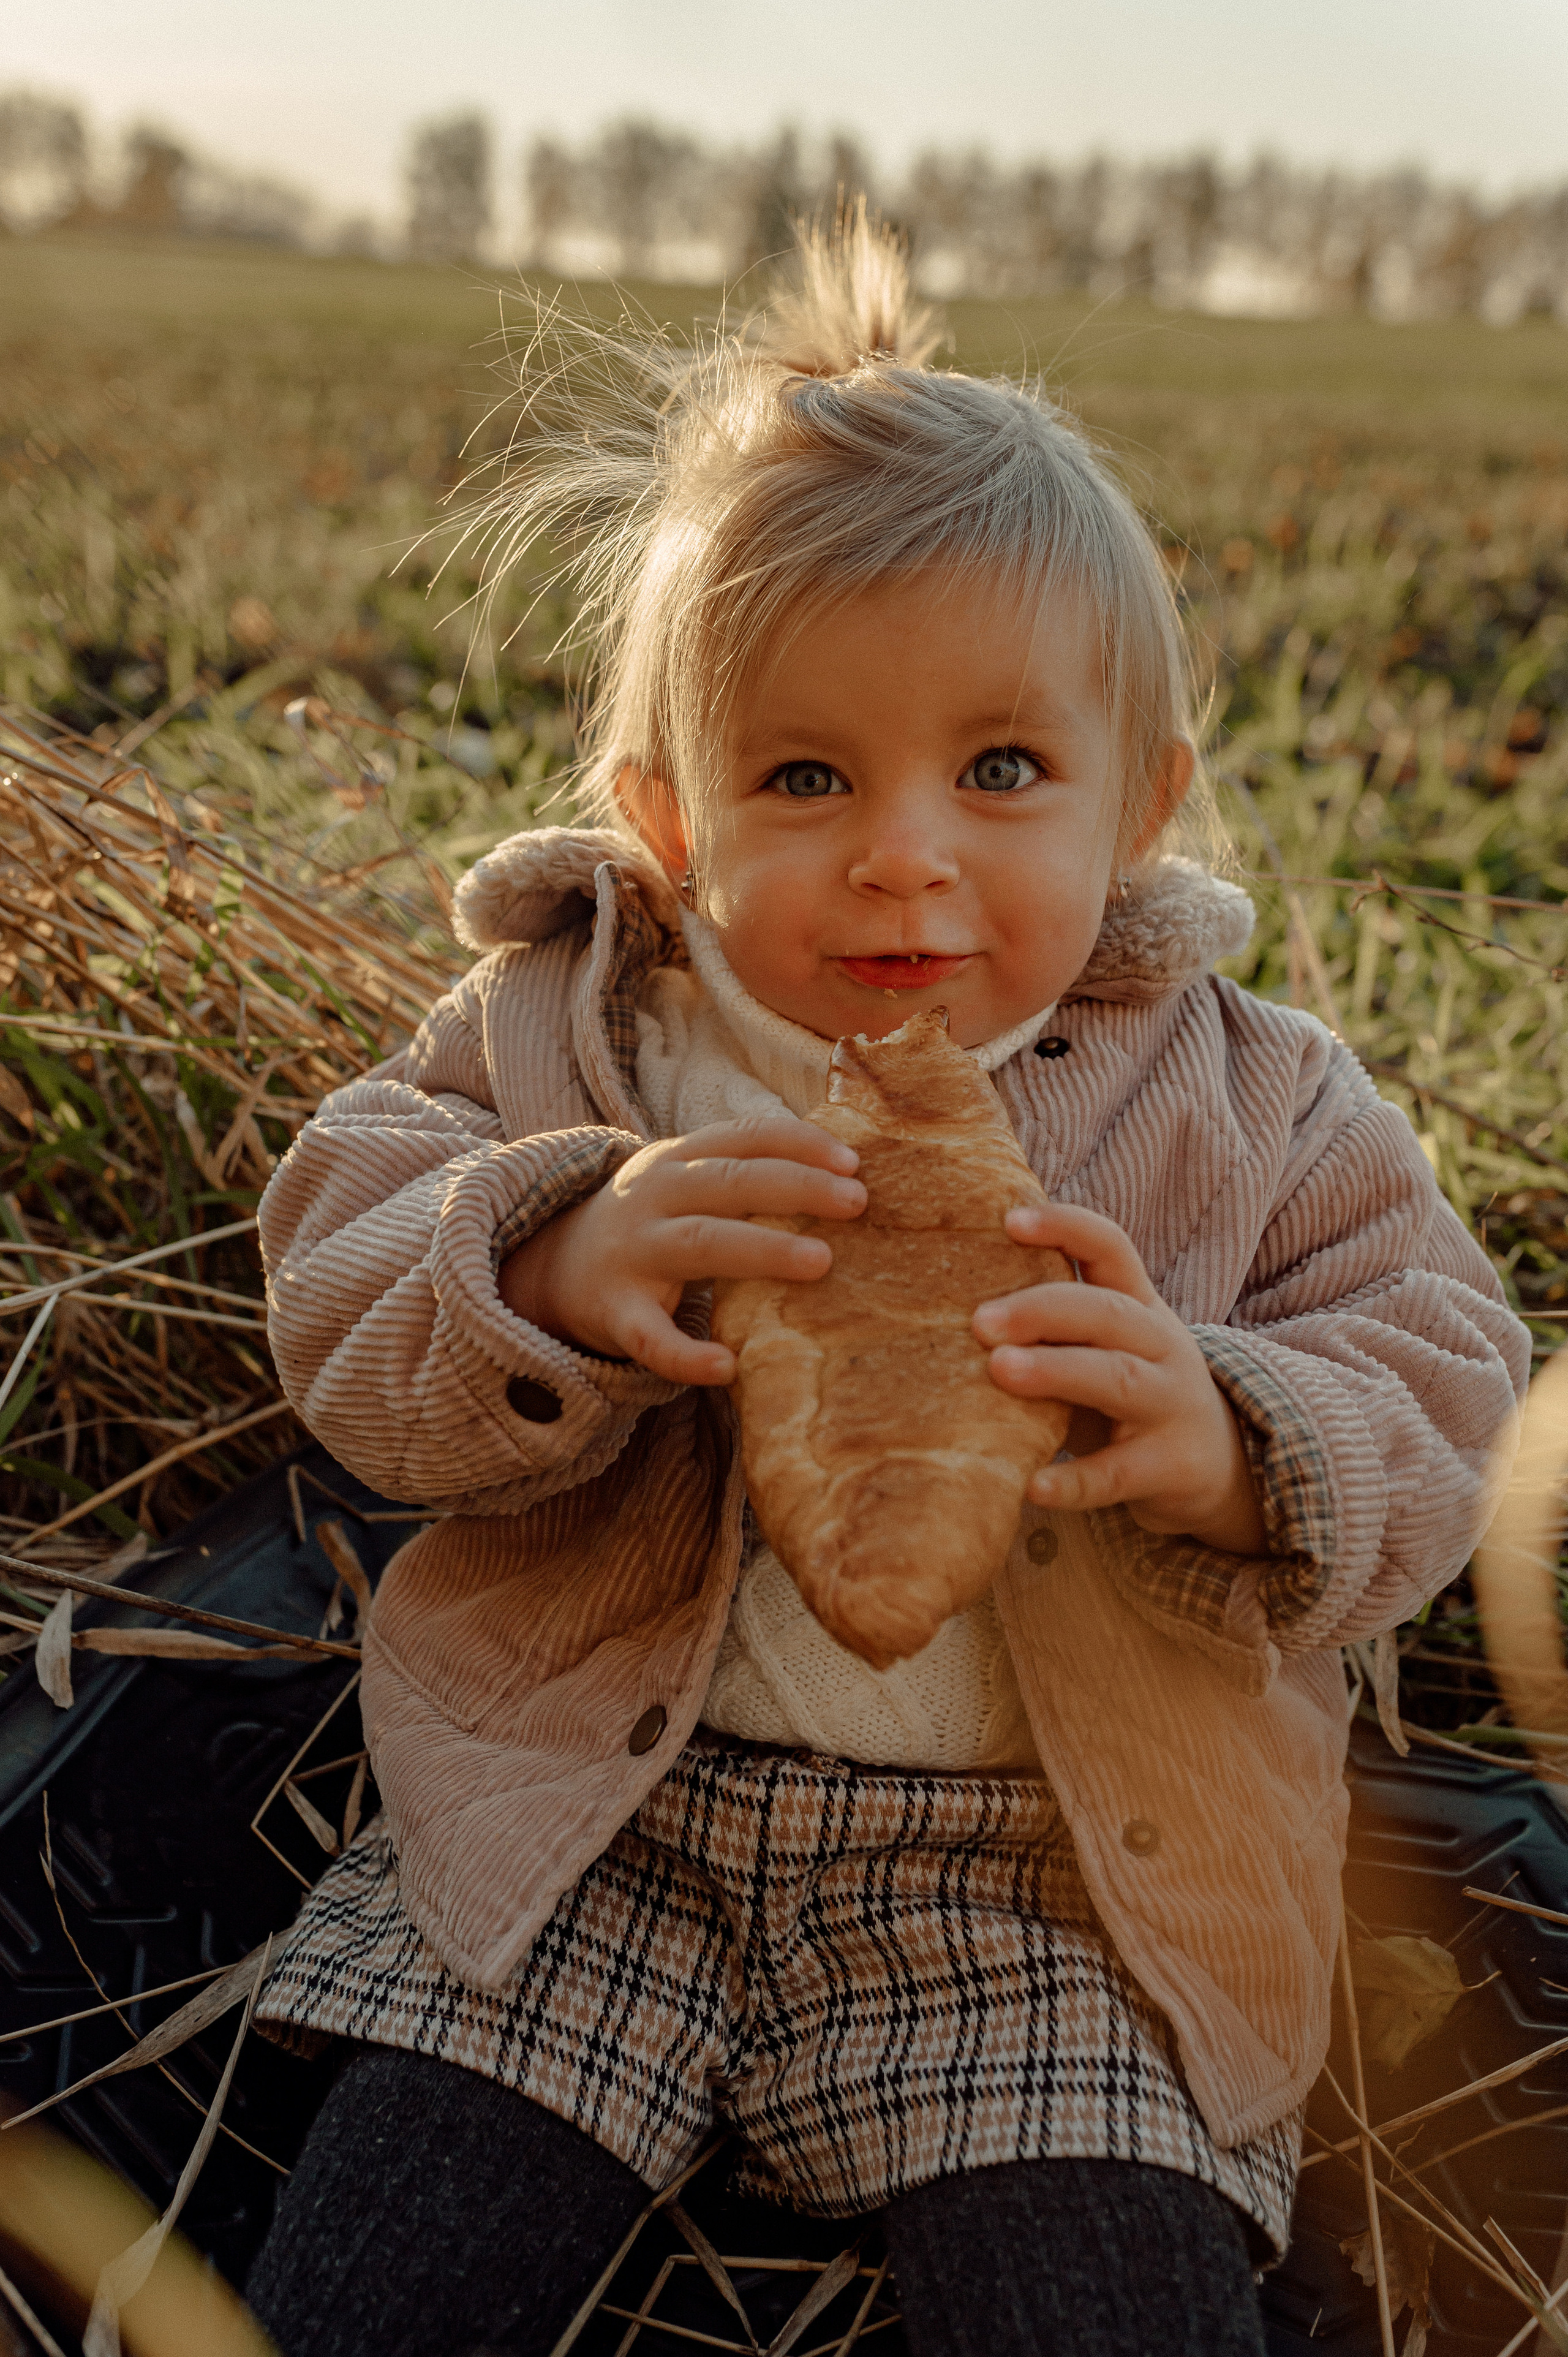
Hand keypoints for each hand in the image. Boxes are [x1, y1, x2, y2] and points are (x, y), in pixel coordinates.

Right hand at [498, 1118, 865, 1385]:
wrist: (552, 1267)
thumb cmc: (652, 1222)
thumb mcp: (685, 1179)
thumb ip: (744, 1170)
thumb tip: (843, 1172)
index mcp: (678, 1159)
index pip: (743, 1137)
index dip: (799, 1143)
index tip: (853, 1161)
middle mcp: (655, 1198)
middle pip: (730, 1182)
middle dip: (796, 1186)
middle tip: (856, 1201)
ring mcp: (634, 1253)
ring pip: (701, 1244)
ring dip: (762, 1249)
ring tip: (820, 1261)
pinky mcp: (617, 1311)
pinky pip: (651, 1337)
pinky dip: (685, 1355)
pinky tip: (725, 1367)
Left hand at [973, 1203, 1266, 1554]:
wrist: (1218, 1466)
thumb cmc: (1132, 1394)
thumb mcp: (1107, 1346)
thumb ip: (1054, 1322)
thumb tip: (952, 1296)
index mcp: (1140, 1306)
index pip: (1111, 1248)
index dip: (1066, 1227)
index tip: (1008, 1221)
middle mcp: (1162, 1346)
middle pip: (1106, 1312)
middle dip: (1042, 1310)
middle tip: (979, 1321)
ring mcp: (1171, 1406)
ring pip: (1118, 1379)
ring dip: (1056, 1372)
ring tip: (999, 1370)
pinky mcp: (1171, 1466)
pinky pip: (1118, 1474)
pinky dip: (1075, 1481)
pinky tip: (1032, 1485)